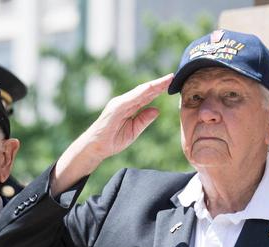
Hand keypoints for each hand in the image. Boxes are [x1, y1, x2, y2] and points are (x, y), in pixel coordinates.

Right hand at [51, 74, 173, 192]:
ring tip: (166, 79)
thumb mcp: (133, 131)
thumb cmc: (112, 140)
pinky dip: (141, 92)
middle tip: (172, 76)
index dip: (158, 90)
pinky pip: (131, 98)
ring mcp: (119, 104)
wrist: (95, 148)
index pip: (146, 96)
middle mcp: (124, 102)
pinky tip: (152, 87)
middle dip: (159, 84)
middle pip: (144, 91)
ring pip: (139, 92)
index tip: (171, 83)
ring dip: (153, 85)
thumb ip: (144, 120)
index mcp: (128, 107)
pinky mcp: (115, 108)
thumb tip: (157, 110)